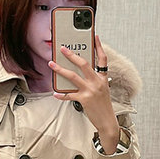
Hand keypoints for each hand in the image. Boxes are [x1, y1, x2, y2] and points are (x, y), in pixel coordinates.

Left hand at [48, 35, 119, 150]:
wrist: (107, 122)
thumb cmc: (103, 106)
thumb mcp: (102, 91)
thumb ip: (93, 81)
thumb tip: (77, 74)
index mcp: (103, 78)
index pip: (103, 59)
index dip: (99, 47)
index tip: (95, 36)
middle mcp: (97, 82)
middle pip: (84, 63)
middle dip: (71, 55)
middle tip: (62, 48)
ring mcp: (90, 91)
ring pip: (73, 76)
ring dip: (60, 69)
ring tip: (52, 64)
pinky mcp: (84, 100)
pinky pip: (69, 95)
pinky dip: (61, 94)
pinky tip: (55, 93)